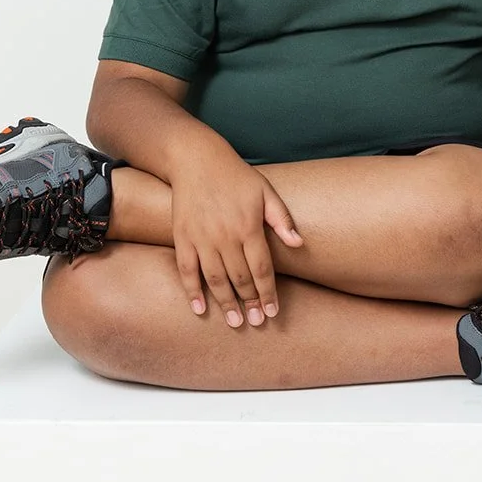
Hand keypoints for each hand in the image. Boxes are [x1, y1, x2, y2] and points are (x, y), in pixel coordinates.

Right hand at [171, 155, 302, 327]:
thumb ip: (282, 220)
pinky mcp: (182, 237)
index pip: (262, 269)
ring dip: (225, 303)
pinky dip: (192, 291)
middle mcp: (225, 236)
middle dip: (250, 303)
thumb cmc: (236, 176)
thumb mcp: (266, 192)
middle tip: (257, 322)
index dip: (268, 293)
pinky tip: (200, 309)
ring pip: (215, 279)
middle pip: (240, 278)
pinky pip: (186, 270)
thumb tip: (299, 244)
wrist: (197, 160)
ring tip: (235, 322)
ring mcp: (201, 238)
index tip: (273, 311)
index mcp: (248, 226)